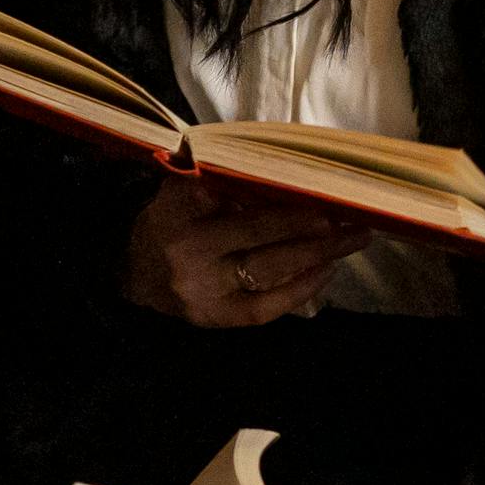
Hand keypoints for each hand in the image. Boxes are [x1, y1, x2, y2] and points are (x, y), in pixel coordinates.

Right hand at [120, 175, 373, 326]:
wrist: (130, 273)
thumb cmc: (171, 220)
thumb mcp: (184, 187)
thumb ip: (225, 174)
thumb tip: (291, 167)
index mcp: (181, 205)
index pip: (238, 191)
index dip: (283, 190)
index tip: (320, 181)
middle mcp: (190, 247)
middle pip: (260, 230)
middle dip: (312, 221)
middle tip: (354, 211)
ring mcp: (202, 287)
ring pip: (269, 268)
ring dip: (318, 253)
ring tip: (354, 238)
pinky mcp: (214, 317)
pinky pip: (264, 307)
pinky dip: (300, 289)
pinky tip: (326, 272)